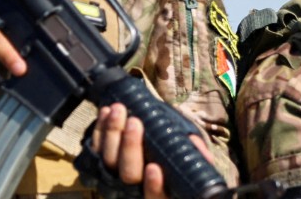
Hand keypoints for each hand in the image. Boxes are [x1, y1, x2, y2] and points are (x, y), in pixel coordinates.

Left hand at [88, 103, 212, 198]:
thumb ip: (196, 156)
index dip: (153, 186)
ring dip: (112, 132)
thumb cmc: (171, 155)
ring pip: (108, 159)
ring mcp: (113, 175)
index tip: (154, 167)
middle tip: (135, 122)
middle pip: (128, 174)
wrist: (146, 142)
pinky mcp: (97, 160)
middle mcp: (133, 188)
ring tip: (119, 109)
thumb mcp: (188, 157)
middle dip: (130, 147)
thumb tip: (205, 156)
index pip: (155, 197)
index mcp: (158, 192)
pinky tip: (106, 112)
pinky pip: (95, 146)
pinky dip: (100, 128)